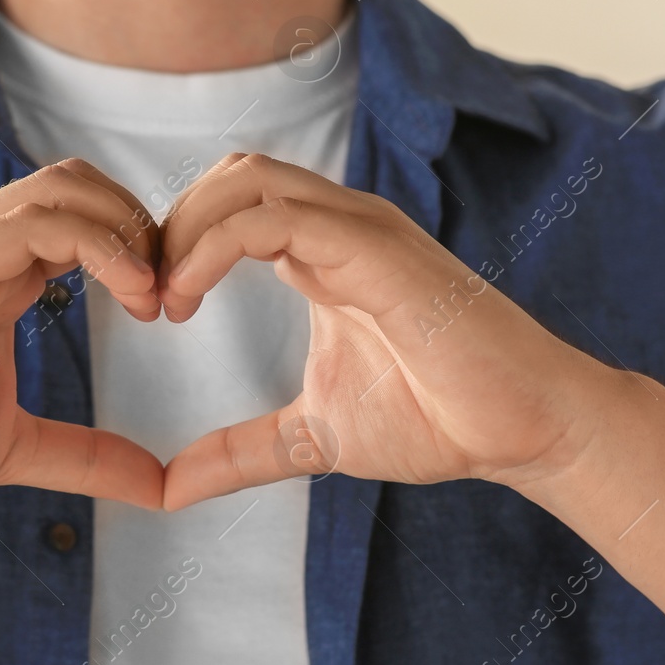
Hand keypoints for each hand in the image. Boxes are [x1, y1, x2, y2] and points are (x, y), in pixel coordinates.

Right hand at [0, 159, 166, 510]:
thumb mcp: (11, 449)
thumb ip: (85, 457)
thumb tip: (160, 486)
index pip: (86, 217)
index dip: (143, 249)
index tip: (175, 309)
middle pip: (82, 184)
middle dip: (144, 226)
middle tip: (177, 296)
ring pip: (64, 188)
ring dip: (128, 229)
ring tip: (158, 297)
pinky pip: (32, 223)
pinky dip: (98, 245)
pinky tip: (132, 295)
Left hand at [157, 153, 615, 509]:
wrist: (523, 429)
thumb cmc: (437, 419)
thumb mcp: (311, 436)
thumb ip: (240, 452)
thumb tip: (170, 488)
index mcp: (322, 251)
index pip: (229, 204)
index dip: (174, 243)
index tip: (145, 310)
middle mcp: (338, 224)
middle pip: (228, 175)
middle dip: (170, 225)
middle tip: (142, 298)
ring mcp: (359, 228)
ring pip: (245, 179)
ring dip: (184, 229)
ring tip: (162, 299)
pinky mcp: (374, 247)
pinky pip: (272, 218)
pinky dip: (214, 245)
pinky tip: (187, 297)